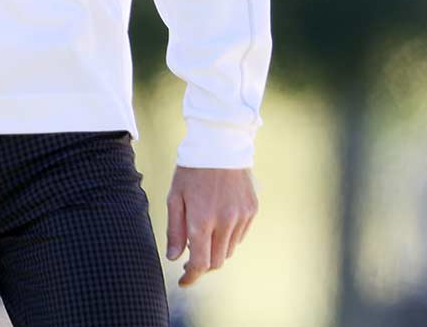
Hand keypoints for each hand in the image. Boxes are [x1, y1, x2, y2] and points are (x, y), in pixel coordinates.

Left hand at [165, 166, 257, 286]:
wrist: (220, 145)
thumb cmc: (191, 170)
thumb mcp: (175, 197)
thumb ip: (175, 229)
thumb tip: (175, 257)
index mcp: (201, 219)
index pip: (200, 262)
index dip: (191, 276)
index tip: (184, 281)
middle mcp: (225, 222)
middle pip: (217, 261)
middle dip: (203, 265)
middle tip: (190, 259)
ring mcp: (241, 217)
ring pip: (229, 250)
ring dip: (215, 250)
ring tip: (203, 234)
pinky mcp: (252, 210)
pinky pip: (240, 236)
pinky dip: (228, 237)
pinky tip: (218, 222)